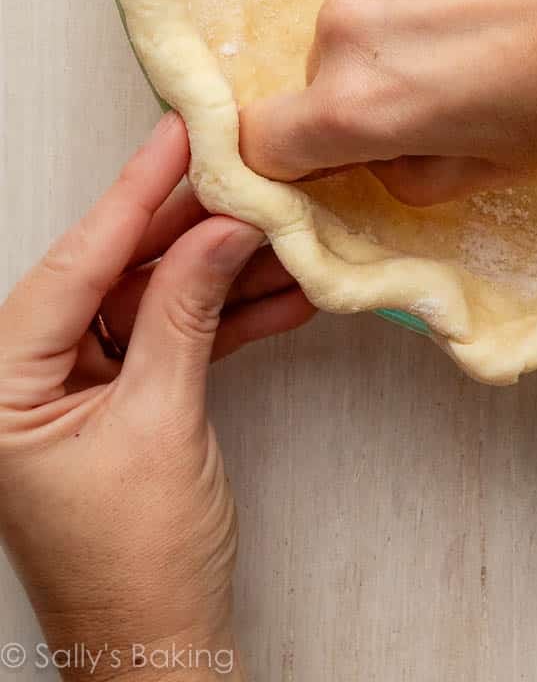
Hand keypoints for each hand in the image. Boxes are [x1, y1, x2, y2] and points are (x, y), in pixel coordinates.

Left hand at [0, 114, 314, 680]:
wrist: (159, 654)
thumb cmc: (135, 566)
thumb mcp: (162, 422)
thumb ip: (186, 312)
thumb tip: (223, 228)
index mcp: (0, 389)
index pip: (72, 267)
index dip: (131, 196)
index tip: (175, 133)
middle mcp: (25, 383)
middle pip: (110, 275)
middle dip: (185, 227)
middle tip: (240, 167)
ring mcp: (74, 394)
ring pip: (149, 302)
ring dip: (219, 271)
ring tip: (281, 227)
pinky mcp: (121, 407)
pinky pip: (170, 340)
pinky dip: (224, 319)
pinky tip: (281, 290)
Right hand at [240, 0, 536, 203]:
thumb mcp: (500, 170)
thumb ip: (408, 175)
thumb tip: (377, 153)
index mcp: (361, 103)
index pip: (263, 139)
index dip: (300, 152)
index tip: (346, 147)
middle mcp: (352, 18)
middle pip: (327, 65)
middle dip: (380, 82)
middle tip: (473, 82)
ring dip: (418, 14)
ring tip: (510, 17)